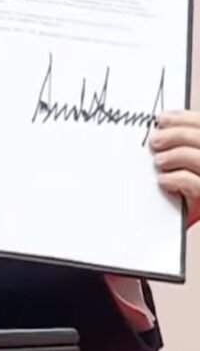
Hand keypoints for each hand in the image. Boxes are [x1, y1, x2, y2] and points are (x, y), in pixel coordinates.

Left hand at [149, 110, 199, 225]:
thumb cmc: (190, 198)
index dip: (184, 118)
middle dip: (177, 134)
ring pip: (199, 158)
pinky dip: (176, 179)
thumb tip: (160, 130)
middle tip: (155, 141)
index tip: (162, 119)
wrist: (187, 232)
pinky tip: (163, 181)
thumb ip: (183, 149)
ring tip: (159, 162)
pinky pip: (196, 185)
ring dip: (175, 155)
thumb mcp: (188, 169)